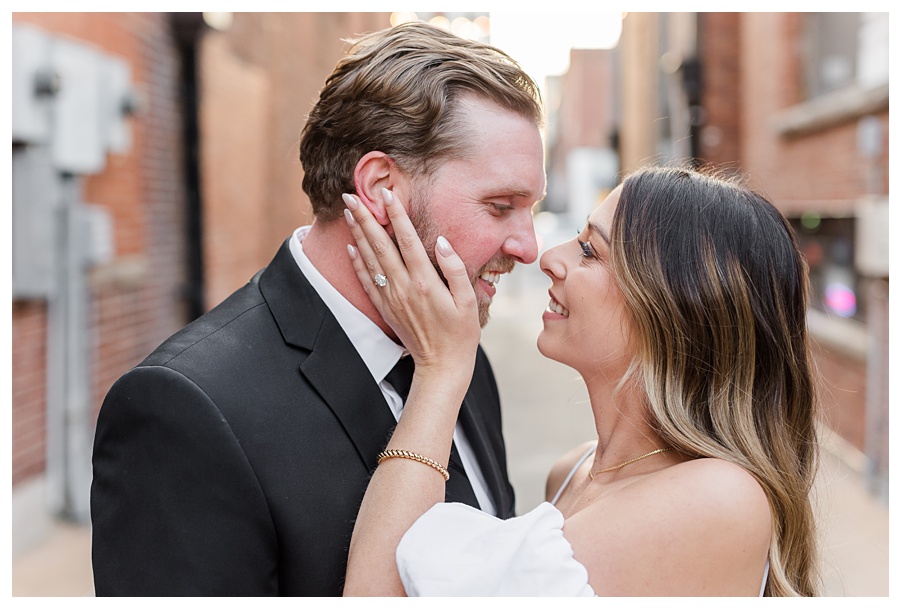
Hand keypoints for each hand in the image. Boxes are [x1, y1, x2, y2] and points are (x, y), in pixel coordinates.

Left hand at [343, 189, 480, 375]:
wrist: (441, 366)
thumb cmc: (460, 333)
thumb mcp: (468, 301)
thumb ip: (455, 269)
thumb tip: (443, 241)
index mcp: (426, 282)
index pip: (408, 240)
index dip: (396, 215)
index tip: (387, 193)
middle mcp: (404, 287)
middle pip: (381, 245)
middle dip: (366, 217)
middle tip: (352, 195)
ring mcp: (392, 298)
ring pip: (371, 259)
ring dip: (359, 234)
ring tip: (349, 212)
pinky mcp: (386, 309)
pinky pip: (367, 281)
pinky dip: (357, 263)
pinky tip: (352, 247)